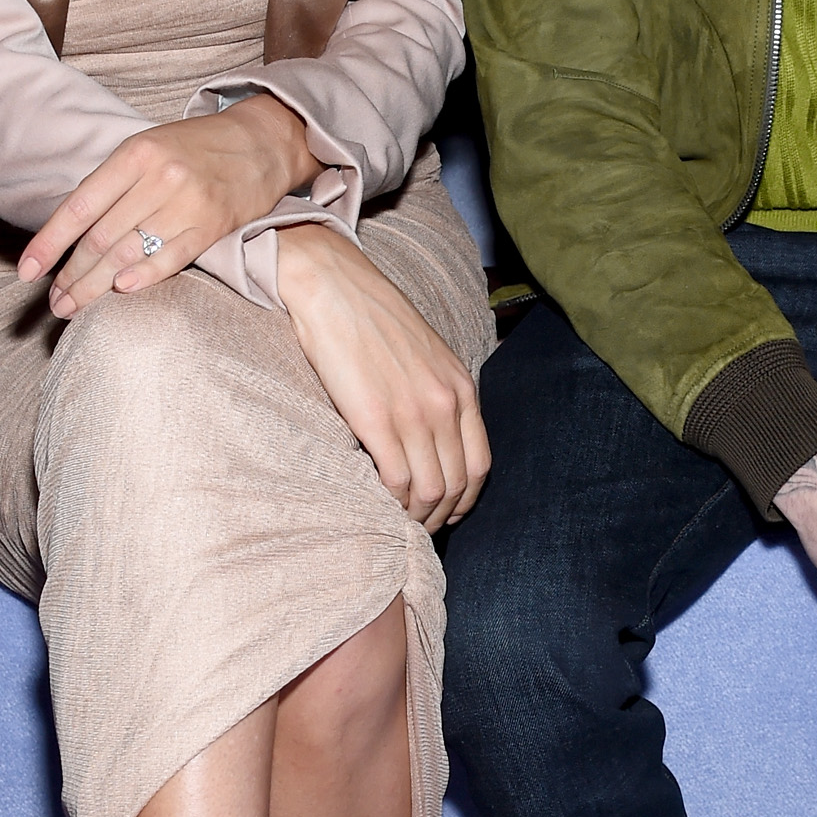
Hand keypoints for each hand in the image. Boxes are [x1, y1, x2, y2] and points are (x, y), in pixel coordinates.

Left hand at [17, 96, 318, 315]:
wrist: (261, 142)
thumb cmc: (196, 148)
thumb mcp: (149, 148)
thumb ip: (114, 184)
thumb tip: (71, 232)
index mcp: (134, 155)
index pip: (80, 207)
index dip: (48, 243)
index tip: (26, 272)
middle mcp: (158, 178)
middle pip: (100, 238)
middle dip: (70, 276)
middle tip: (52, 303)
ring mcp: (187, 202)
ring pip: (129, 252)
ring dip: (95, 286)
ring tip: (73, 308)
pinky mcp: (212, 225)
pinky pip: (170, 257)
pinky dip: (144, 277)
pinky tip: (121, 291)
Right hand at [275, 224, 488, 531]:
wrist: (336, 287)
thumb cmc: (375, 320)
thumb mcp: (428, 356)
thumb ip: (441, 395)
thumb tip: (438, 440)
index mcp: (461, 390)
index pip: (480, 466)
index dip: (466, 500)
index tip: (448, 513)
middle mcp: (444, 405)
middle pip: (457, 484)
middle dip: (441, 516)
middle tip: (420, 529)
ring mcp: (412, 413)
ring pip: (430, 490)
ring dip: (416, 516)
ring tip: (400, 522)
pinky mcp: (375, 419)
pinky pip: (395, 480)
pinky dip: (391, 503)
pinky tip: (379, 505)